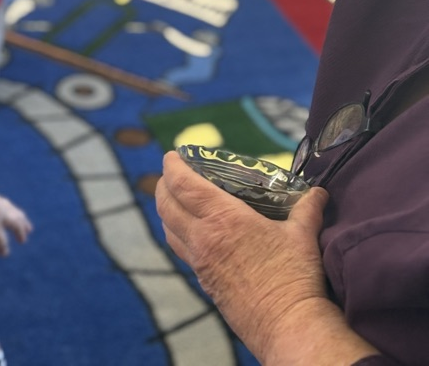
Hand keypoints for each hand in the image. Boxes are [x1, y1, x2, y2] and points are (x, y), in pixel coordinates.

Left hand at [0, 183, 32, 255]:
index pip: (17, 226)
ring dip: (14, 214)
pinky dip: (2, 208)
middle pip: (16, 214)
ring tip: (15, 216)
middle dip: (22, 223)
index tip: (22, 241)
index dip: (20, 234)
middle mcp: (3, 206)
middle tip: (28, 228)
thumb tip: (5, 253)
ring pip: (8, 207)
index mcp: (7, 215)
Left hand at [155, 151, 331, 362]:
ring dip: (166, 209)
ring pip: (168, 229)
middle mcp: (203, 238)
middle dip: (163, 184)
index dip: (172, 166)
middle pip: (165, 204)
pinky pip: (180, 250)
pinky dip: (176, 233)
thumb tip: (319, 193)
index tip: (172, 155)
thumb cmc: (294, 278)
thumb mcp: (302, 235)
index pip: (182, 184)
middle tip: (172, 174)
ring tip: (177, 199)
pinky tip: (191, 233)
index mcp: (222, 218)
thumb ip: (307, 209)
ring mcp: (200, 262)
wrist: (287, 327)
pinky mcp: (204, 282)